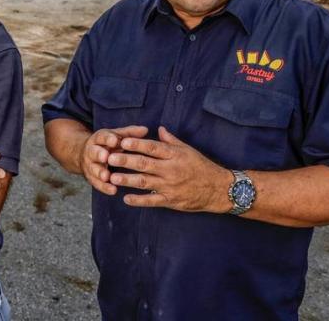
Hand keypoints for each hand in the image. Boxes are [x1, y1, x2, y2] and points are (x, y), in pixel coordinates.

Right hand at [79, 125, 148, 195]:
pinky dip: (104, 187)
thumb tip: (145, 130)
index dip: (108, 139)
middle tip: (105, 157)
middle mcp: (91, 151)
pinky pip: (96, 183)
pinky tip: (113, 190)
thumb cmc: (107, 144)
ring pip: (93, 169)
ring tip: (106, 176)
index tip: (115, 140)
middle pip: (94, 152)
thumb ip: (129, 133)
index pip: (102, 137)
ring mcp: (89, 165)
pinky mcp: (91, 177)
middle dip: (99, 154)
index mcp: (98, 139)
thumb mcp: (115, 136)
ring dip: (100, 173)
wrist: (85, 155)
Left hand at [107, 126, 231, 211]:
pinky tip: (126, 198)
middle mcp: (171, 169)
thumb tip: (158, 128)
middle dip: (126, 160)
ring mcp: (170, 186)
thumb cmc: (202, 166)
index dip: (136, 144)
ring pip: (144, 182)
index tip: (122, 141)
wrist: (218, 189)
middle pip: (144, 163)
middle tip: (110, 157)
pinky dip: (138, 200)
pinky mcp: (171, 201)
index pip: (152, 147)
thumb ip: (171, 140)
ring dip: (127, 180)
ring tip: (112, 176)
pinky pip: (152, 201)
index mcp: (174, 155)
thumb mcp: (188, 149)